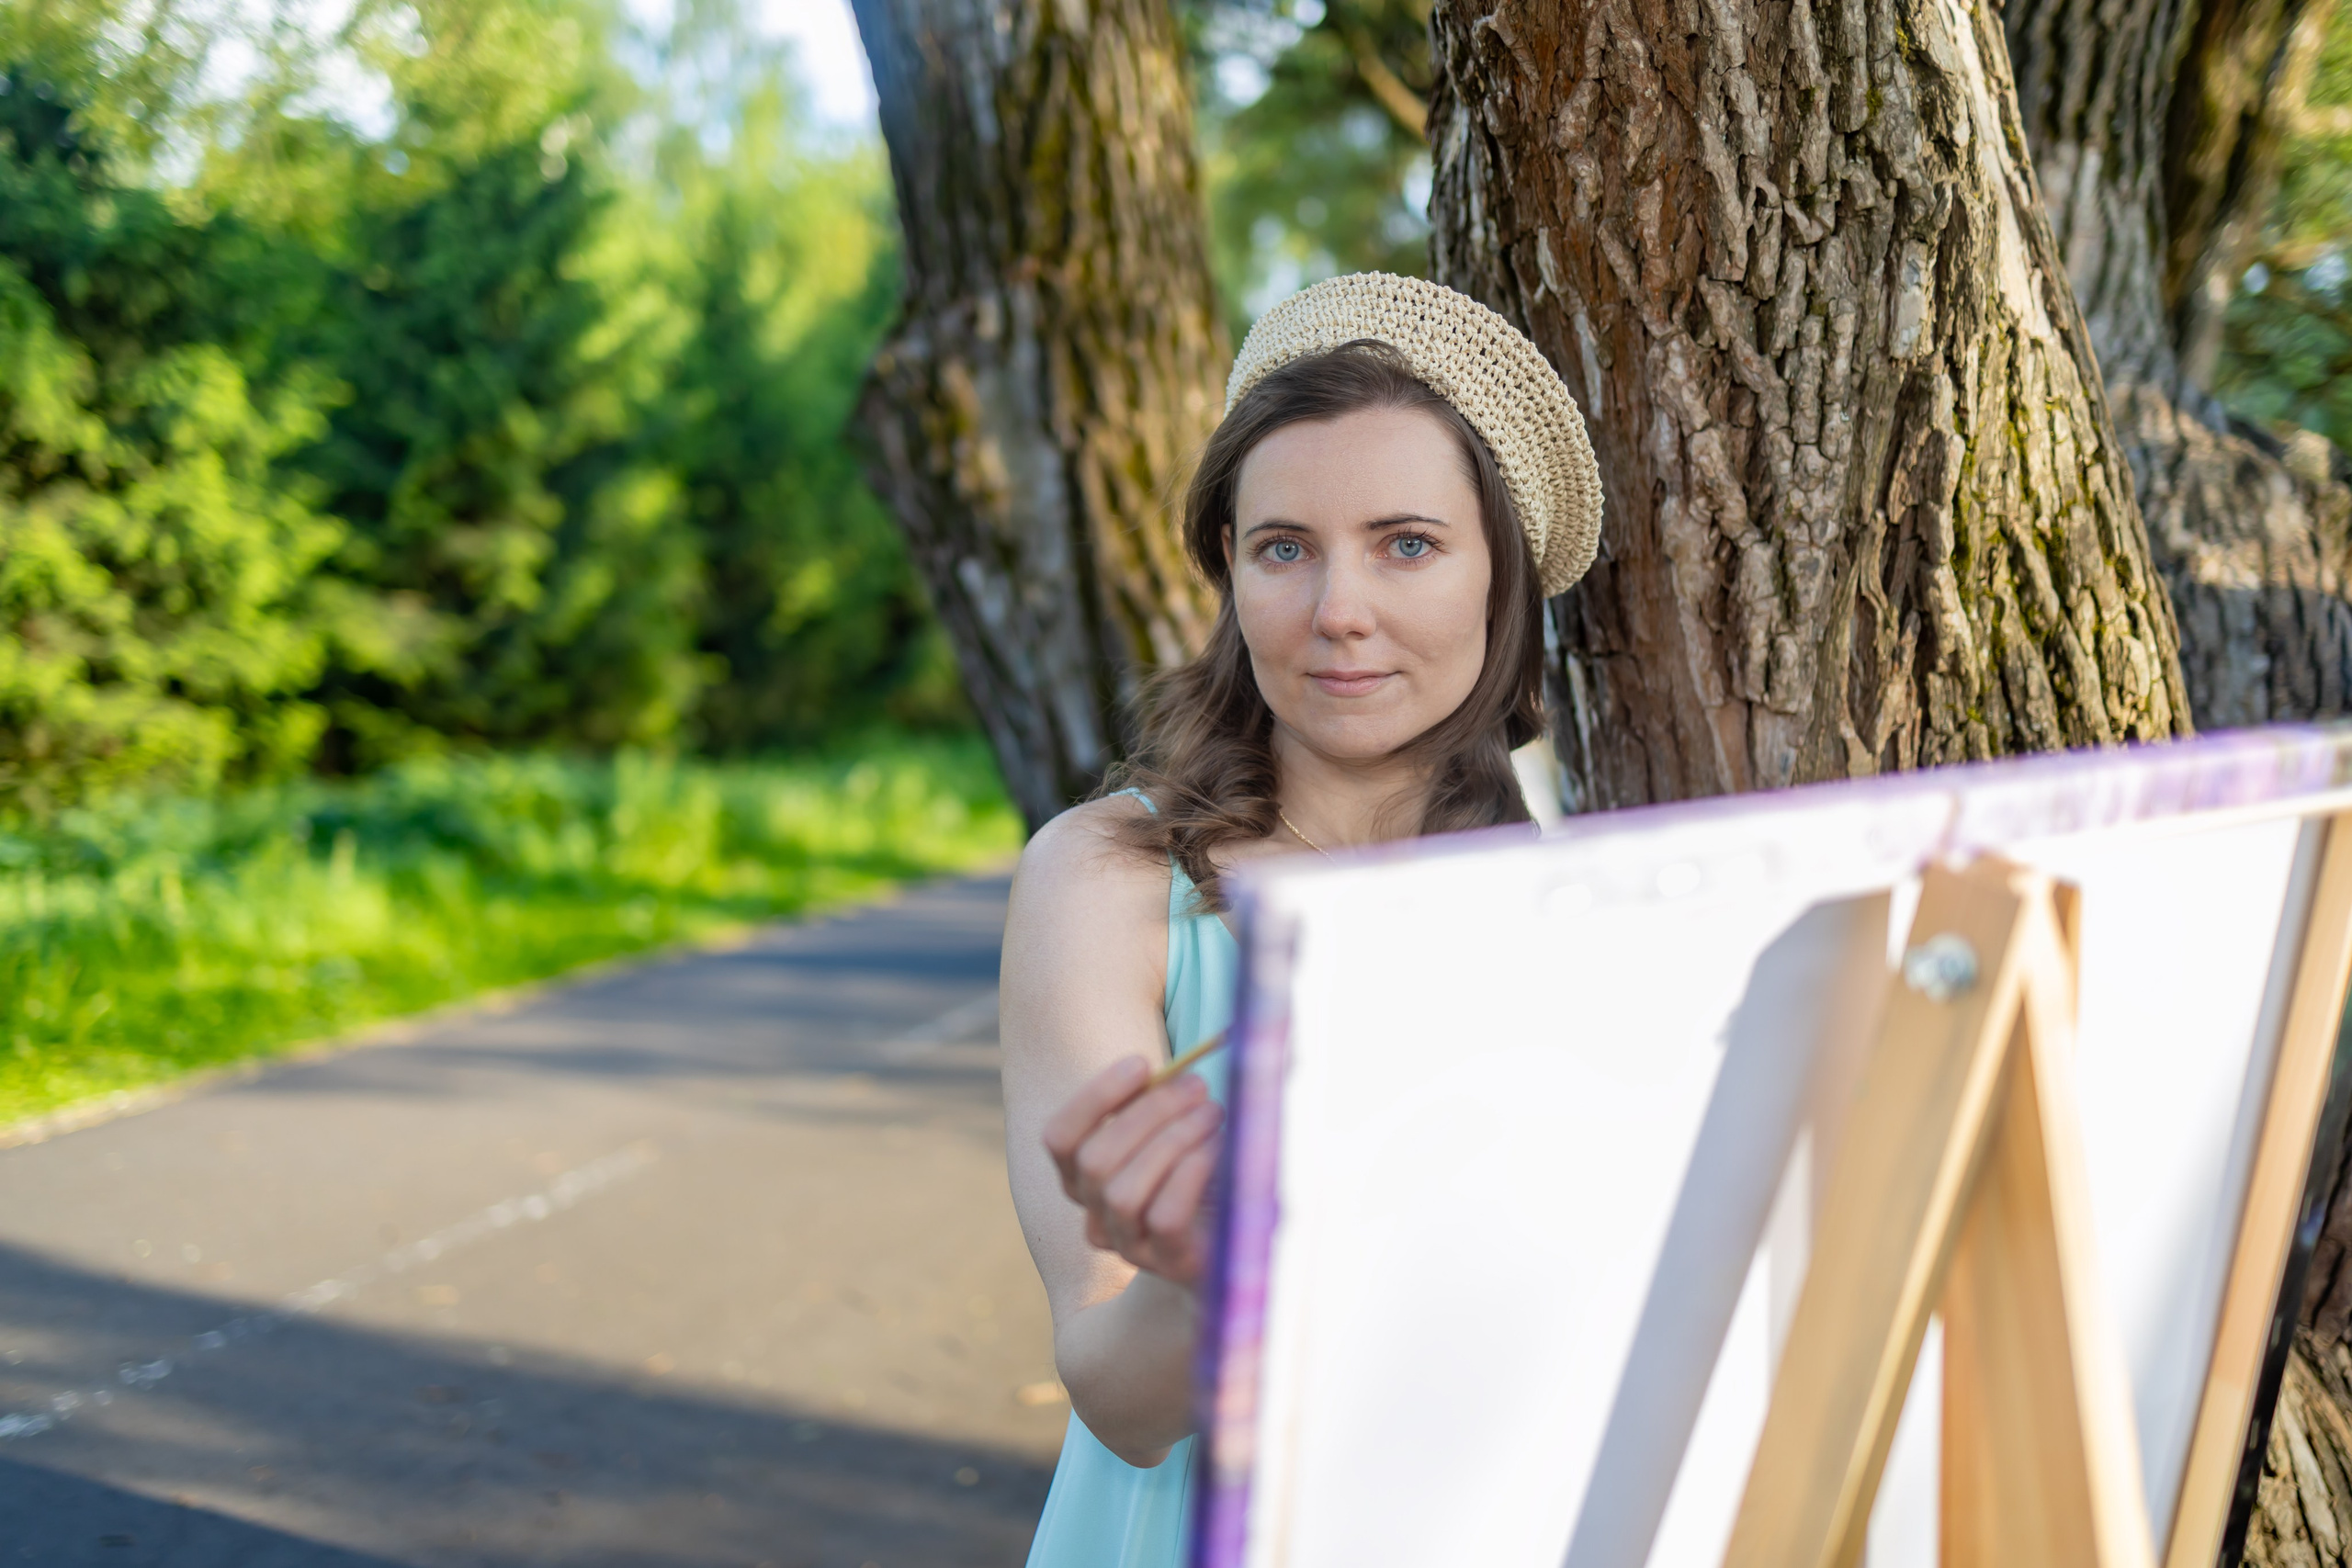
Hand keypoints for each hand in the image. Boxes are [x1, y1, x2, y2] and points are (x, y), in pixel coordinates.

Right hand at [1041, 1057, 1223, 1287]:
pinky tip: (1216, 1150)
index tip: (1142, 1063)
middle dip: (1149, 1113)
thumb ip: (1165, 1101)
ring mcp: (1129, 1245)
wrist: (1236, 1242)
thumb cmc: (1201, 1172)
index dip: (1094, 1098)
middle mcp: (1096, 1215)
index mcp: (1083, 1178)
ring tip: (1213, 1114)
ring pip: (1123, 1193)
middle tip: (1196, 1085)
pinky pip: (1164, 1219)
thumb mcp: (1175, 1131)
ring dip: (1172, 1141)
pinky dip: (1189, 1176)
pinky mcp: (1169, 1263)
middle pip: (1095, 1161)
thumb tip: (1182, 1070)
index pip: (1060, 1138)